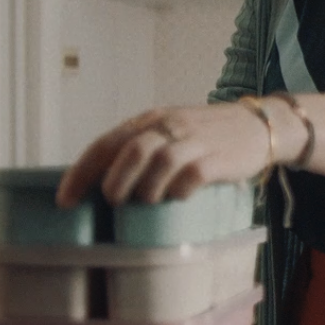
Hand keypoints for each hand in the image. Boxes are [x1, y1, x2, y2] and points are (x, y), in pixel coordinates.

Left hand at [55, 103, 270, 206]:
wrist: (259, 126)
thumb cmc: (207, 135)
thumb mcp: (170, 132)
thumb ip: (141, 149)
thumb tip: (101, 184)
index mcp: (151, 119)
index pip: (107, 143)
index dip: (82, 172)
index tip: (65, 199)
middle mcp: (170, 126)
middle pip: (131, 150)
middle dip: (114, 181)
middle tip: (110, 202)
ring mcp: (195, 141)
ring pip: (160, 161)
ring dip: (145, 189)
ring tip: (143, 204)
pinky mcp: (218, 158)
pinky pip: (192, 176)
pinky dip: (178, 191)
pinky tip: (177, 199)